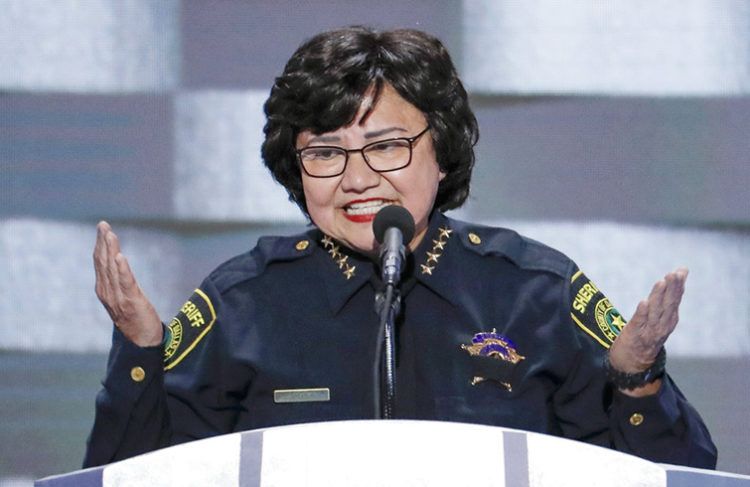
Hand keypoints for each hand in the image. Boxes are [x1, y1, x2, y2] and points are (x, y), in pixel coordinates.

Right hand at [93, 221, 162, 346]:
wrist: (142, 341)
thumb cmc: (133, 318)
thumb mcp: (121, 297)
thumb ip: (117, 281)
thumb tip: (115, 261)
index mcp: (104, 289)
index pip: (100, 262)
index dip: (100, 244)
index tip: (103, 228)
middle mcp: (107, 292)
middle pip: (103, 262)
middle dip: (103, 242)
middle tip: (103, 224)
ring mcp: (118, 297)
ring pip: (112, 269)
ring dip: (111, 250)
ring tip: (110, 234)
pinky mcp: (132, 301)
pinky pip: (126, 282)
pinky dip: (122, 269)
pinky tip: (120, 256)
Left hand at [608, 268, 687, 395]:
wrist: (633, 364)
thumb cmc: (645, 336)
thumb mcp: (659, 319)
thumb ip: (665, 300)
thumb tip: (674, 277)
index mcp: (669, 320)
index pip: (675, 300)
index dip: (678, 286)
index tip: (681, 271)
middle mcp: (662, 325)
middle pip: (668, 304)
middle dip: (672, 288)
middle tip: (674, 273)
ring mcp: (649, 331)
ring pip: (655, 311)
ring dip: (658, 296)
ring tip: (661, 282)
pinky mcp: (634, 334)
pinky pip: (639, 322)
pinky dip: (642, 313)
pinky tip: (644, 302)